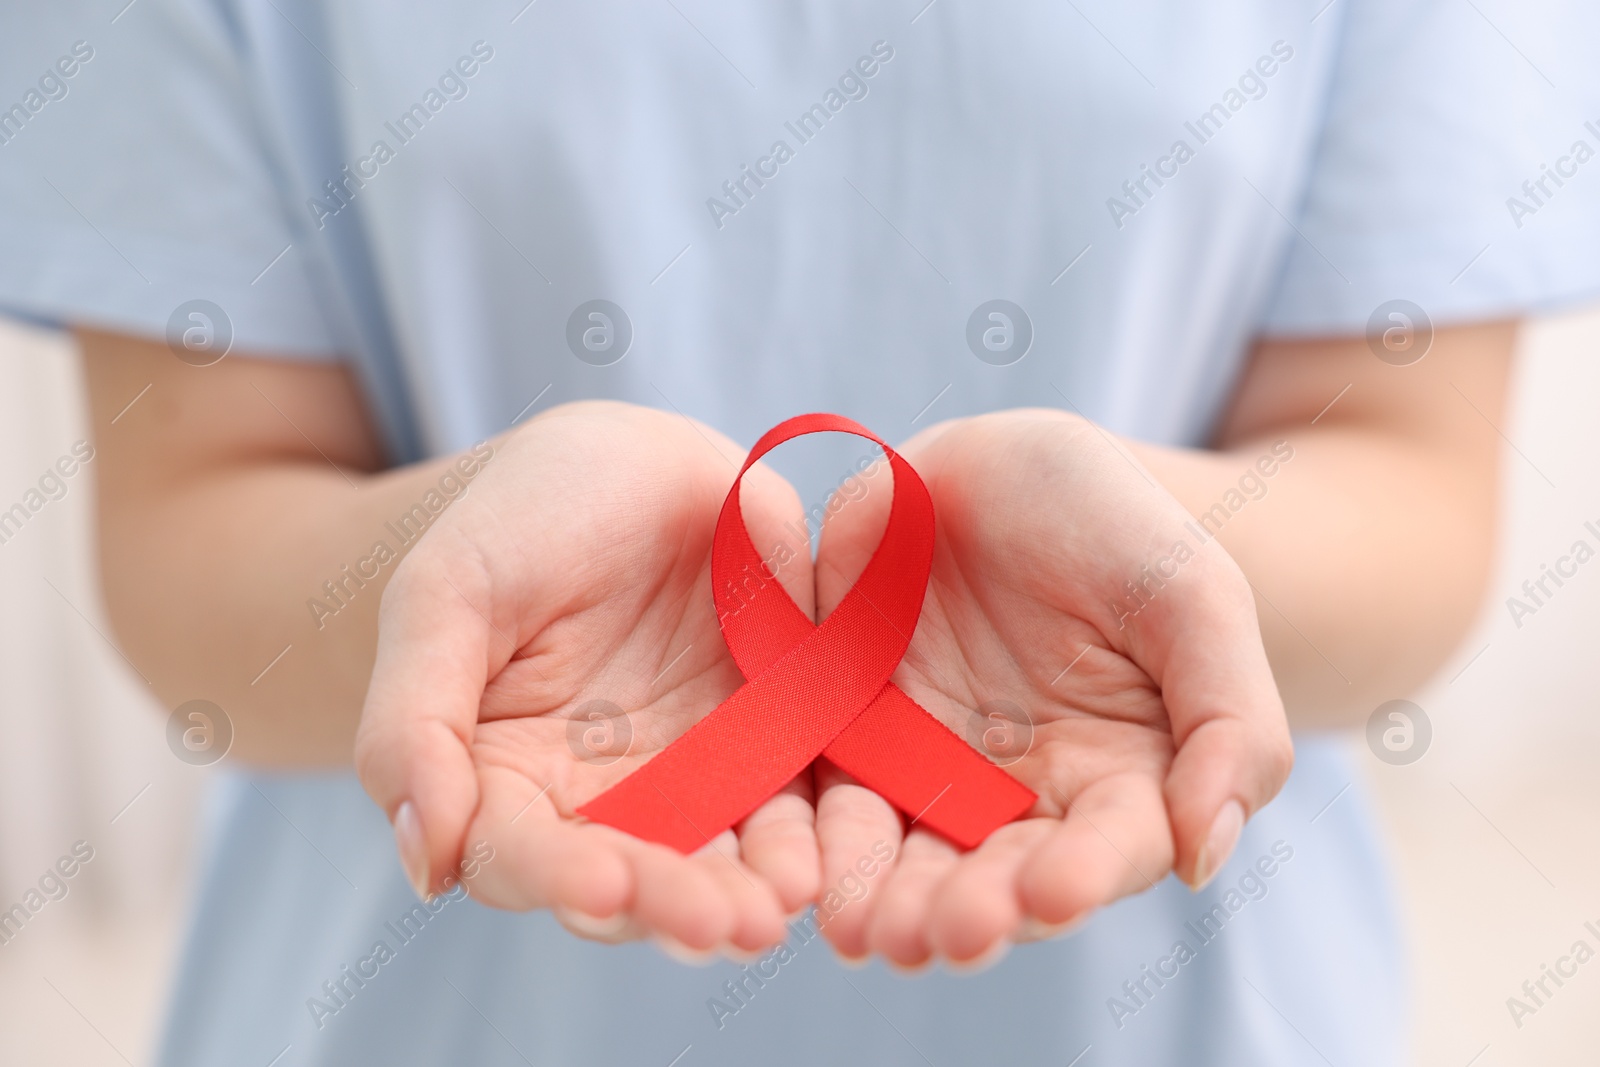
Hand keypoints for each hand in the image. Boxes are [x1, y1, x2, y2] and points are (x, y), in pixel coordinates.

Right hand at [355, 401, 818, 954]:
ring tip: (781, 903)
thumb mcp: (442, 596)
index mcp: (506, 781)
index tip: (602, 888)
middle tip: (726, 925)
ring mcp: (697, 776)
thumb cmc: (511, 523)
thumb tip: (425, 864)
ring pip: (724, 855)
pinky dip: (817, 831)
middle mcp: (604, 801)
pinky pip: (802, 796)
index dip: (560, 878)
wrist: (622, 460)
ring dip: (753, 888)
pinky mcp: (776, 740)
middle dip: (677, 906)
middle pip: (635, 878)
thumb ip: (413, 723)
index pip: (523, 856)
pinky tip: (830, 853)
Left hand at [810, 409, 1291, 966]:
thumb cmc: (1119, 527)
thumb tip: (1206, 855)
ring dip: (883, 896)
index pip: (1105, 848)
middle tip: (942, 936)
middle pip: (992, 874)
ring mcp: (925, 767)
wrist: (1006, 461)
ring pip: (901, 851)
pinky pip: (821, 788)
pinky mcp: (845, 729)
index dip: (1081, 875)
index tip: (1054, 893)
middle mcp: (1017, 796)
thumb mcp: (1196, 598)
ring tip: (866, 931)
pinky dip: (809, 833)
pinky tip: (801, 869)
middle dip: (968, 910)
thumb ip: (1230, 723)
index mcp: (1118, 780)